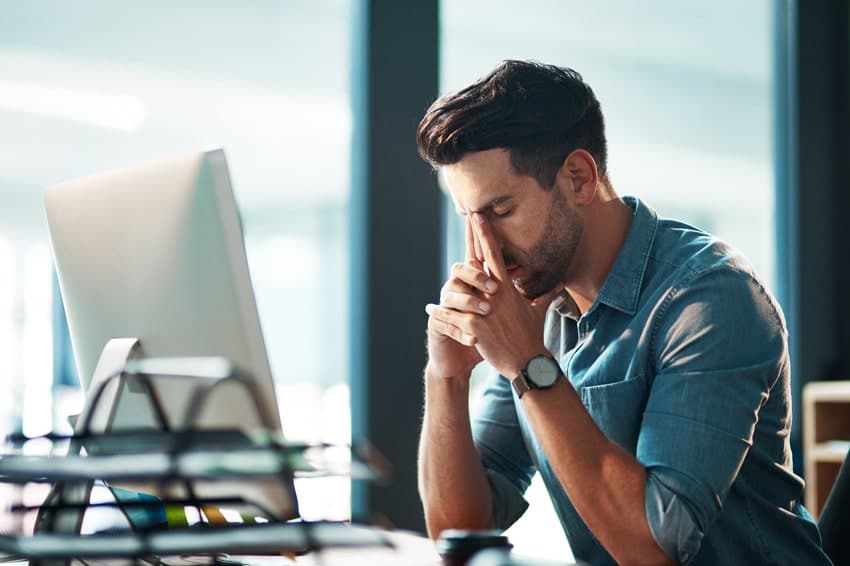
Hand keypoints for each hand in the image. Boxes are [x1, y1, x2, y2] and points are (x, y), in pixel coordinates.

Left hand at [428, 212, 558, 377]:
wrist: (527, 362)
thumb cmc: (531, 337)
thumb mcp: (538, 313)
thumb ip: (544, 295)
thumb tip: (559, 284)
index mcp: (508, 289)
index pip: (496, 255)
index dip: (487, 235)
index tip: (479, 216)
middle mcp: (496, 294)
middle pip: (480, 260)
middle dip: (474, 237)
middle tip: (468, 215)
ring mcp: (485, 308)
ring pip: (462, 287)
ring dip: (452, 280)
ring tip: (443, 273)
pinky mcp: (475, 325)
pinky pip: (453, 315)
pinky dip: (441, 313)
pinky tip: (430, 310)